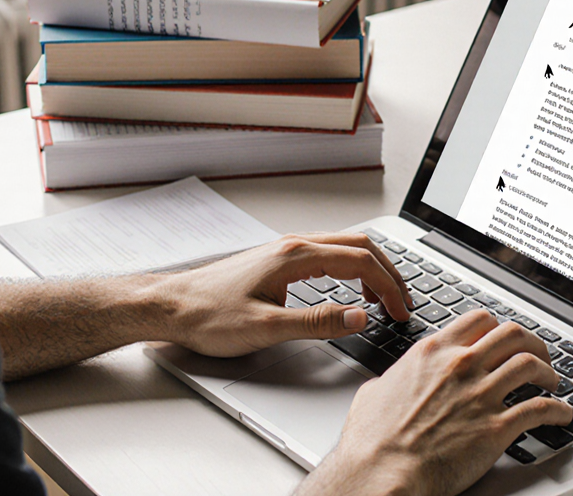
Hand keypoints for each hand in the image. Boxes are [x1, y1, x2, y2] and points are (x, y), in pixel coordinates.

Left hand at [149, 233, 412, 356]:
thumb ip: (317, 322)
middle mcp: (293, 245)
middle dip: (389, 274)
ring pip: (345, 248)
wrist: (169, 306)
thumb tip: (360, 317)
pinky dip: (352, 271)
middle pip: (360, 246)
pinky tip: (350, 293)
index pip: (361, 262)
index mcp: (295, 255)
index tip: (400, 312)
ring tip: (385, 300)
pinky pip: (329, 256)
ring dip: (372, 270)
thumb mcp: (266, 327)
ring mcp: (286, 250)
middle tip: (404, 304)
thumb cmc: (208, 316)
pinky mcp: (279, 261)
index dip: (389, 288)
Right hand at [298, 310, 572, 495]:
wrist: (382, 470)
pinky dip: (557, 410)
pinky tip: (561, 415)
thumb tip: (393, 381)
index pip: (479, 320)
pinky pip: (540, 409)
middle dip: (531, 343)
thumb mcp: (376, 391)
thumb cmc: (373, 439)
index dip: (497, 327)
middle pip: (512, 334)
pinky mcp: (496, 427)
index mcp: (434, 352)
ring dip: (548, 372)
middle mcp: (461, 366)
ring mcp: (481, 394)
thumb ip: (396, 377)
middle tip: (537, 355)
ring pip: (530, 365)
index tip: (503, 338)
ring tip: (553, 382)